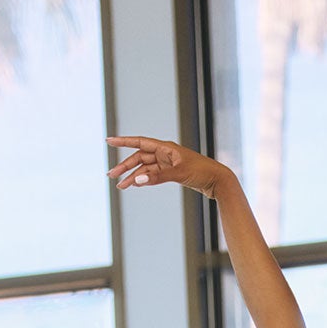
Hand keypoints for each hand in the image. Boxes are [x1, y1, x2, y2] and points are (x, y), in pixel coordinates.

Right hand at [106, 134, 225, 196]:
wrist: (218, 181)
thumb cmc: (202, 172)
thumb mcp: (179, 174)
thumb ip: (157, 177)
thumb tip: (137, 181)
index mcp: (166, 147)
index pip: (139, 142)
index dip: (123, 142)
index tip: (108, 141)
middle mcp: (165, 153)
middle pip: (139, 158)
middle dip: (125, 166)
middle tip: (111, 175)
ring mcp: (167, 163)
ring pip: (145, 169)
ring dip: (133, 177)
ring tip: (121, 186)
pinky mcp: (171, 173)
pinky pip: (153, 176)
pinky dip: (143, 180)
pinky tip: (134, 185)